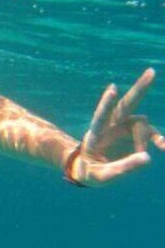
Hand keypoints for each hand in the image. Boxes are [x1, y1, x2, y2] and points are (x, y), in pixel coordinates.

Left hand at [69, 68, 163, 185]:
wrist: (90, 170)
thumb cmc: (91, 172)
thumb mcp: (102, 176)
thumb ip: (122, 169)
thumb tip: (148, 158)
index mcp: (96, 133)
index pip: (101, 116)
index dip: (107, 103)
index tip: (112, 89)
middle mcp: (111, 125)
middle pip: (125, 104)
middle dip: (139, 89)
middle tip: (152, 72)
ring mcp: (124, 128)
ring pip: (141, 123)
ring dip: (145, 138)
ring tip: (145, 154)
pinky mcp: (135, 135)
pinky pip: (151, 133)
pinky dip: (159, 139)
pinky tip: (164, 147)